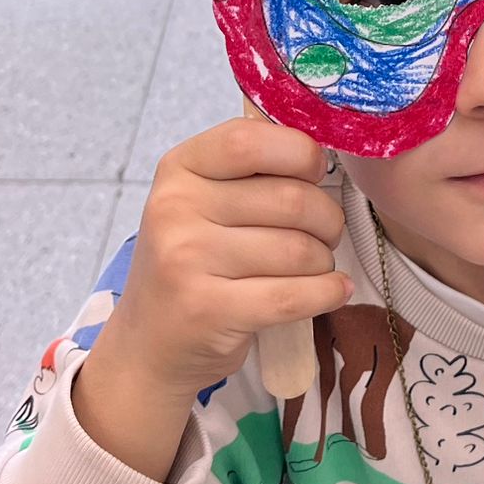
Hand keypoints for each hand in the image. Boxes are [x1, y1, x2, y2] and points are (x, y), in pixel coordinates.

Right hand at [76, 121, 348, 473]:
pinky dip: (327, 292)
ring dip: (324, 260)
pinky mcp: (209, 310)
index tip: (315, 173)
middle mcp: (176, 209)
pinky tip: (334, 290)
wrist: (148, 343)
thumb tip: (321, 150)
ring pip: (298, 249)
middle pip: (290, 198)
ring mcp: (188, 260)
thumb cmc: (192, 262)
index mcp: (179, 169)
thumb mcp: (201, 200)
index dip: (299, 152)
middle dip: (327, 218)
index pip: (249, 140)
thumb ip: (250, 170)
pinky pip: (294, 295)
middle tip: (326, 232)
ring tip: (316, 265)